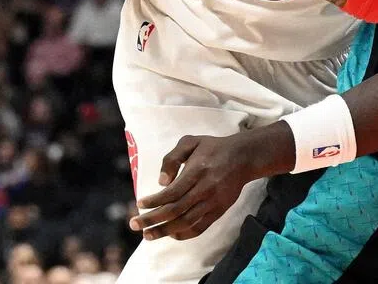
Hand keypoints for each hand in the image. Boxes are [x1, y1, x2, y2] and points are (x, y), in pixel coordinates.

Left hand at [129, 126, 291, 240]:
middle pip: (176, 210)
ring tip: (148, 235)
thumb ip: (172, 157)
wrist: (243, 157)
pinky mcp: (219, 211)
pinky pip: (200, 227)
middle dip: (152, 220)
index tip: (139, 204)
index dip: (154, 201)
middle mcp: (205, 189)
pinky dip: (184, 234)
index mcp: (197, 171)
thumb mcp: (191, 141)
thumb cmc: (212, 148)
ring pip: (186, 222)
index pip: (172, 193)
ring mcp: (213, 202)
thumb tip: (161, 182)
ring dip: (164, 231)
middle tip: (134, 225)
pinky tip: (171, 234)